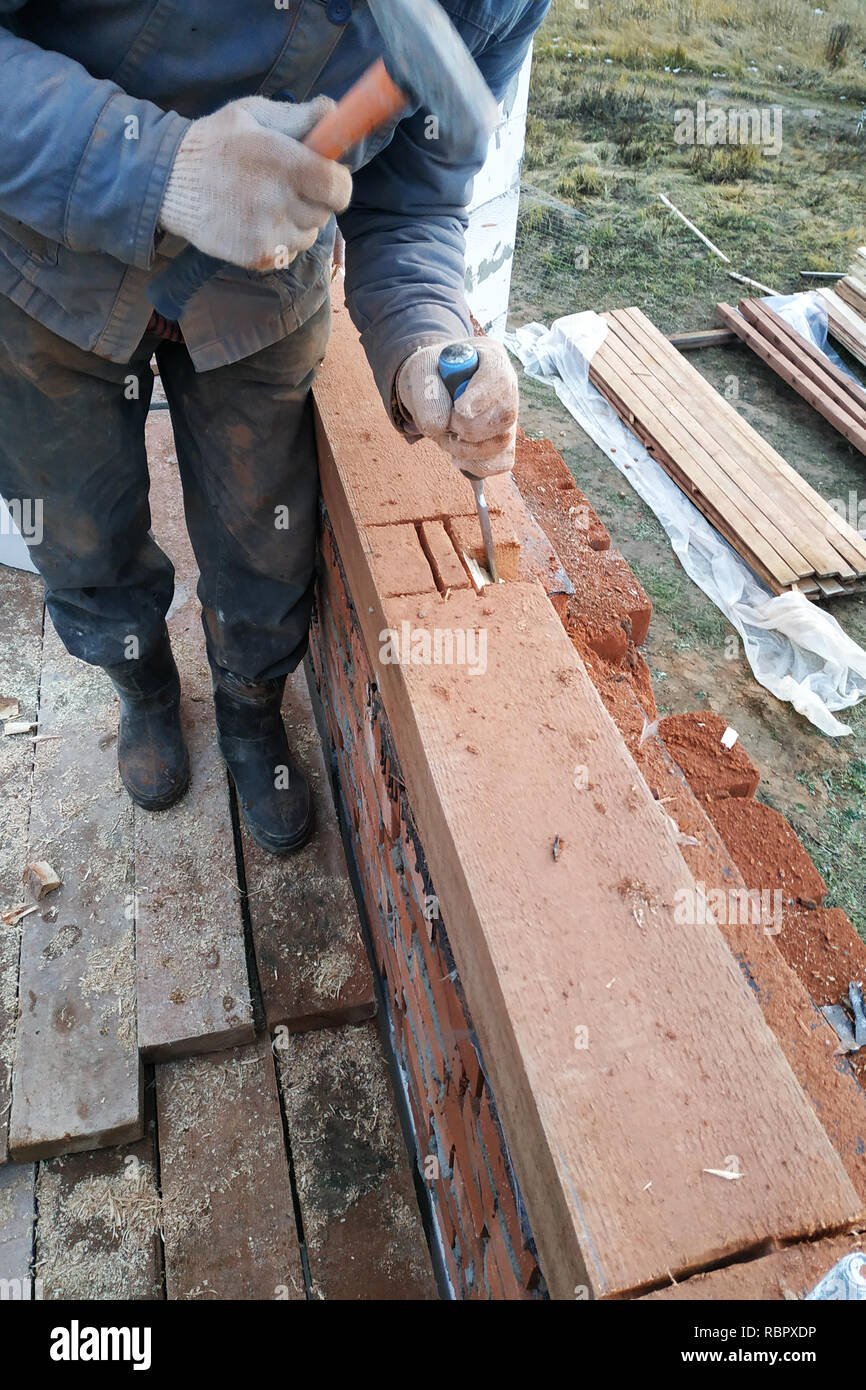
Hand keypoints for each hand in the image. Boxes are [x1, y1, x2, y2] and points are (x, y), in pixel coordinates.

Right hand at [159, 95, 352, 271]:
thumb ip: (297, 117)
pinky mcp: (258, 257)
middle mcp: (280, 202)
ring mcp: (269, 233)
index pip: (339, 188)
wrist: (168, 181)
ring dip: (299, 222)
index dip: (338, 184)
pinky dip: (282, 240)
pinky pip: (290, 253)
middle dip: (315, 200)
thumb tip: (332, 112)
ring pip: (308, 235)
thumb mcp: (253, 114)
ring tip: (270, 204)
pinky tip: (259, 222)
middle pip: (325, 213)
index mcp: (285, 163)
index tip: (328, 178)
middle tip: (290, 187)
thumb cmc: (216, 142)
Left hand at [395, 339, 517, 475]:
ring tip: (445, 438)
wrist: (433, 385)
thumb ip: (426, 394)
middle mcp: (508, 387)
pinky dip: (476, 465)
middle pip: (505, 416)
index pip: (499, 379)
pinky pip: (502, 462)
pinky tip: (458, 455)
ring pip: (502, 442)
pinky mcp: (505, 441)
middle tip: (446, 426)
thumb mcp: (420, 371)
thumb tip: (441, 426)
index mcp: (491, 357)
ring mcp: (509, 416)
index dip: (481, 398)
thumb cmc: (431, 373)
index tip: (460, 410)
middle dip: (469, 429)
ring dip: (467, 449)